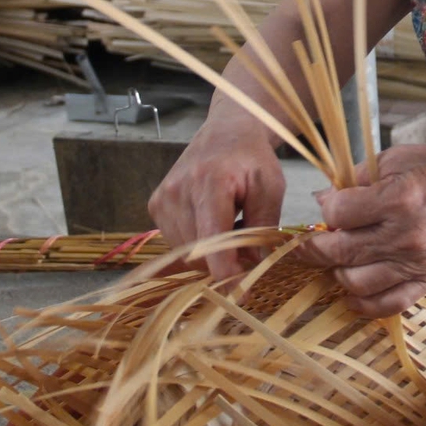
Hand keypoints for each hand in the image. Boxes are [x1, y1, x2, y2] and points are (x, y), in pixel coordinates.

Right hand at [149, 119, 286, 280]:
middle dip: (224, 261)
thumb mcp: (270, 188)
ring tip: (230, 226)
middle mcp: (178, 191)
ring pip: (186, 252)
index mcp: (210, 182)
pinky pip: (176, 243)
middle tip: (248, 250)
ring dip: (210, 253)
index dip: (227, 272)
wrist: (226, 131)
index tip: (242, 294)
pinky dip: (197, 244)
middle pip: (198, 251)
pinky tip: (212, 223)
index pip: (211, 240)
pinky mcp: (155, 206)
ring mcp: (162, 199)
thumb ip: (263, 227)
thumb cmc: (251, 158)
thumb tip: (252, 267)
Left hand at [300, 144, 425, 317]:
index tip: (329, 204)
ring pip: (355, 282)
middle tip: (307, 241)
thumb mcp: (398, 158)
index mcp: (400, 199)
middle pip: (339, 251)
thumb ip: (357, 178)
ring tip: (336, 259)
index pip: (338, 213)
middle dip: (313, 246)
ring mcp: (417, 264)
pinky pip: (387, 305)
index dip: (326, 208)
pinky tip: (351, 292)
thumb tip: (323, 200)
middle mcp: (407, 236)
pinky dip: (363, 304)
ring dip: (336, 272)